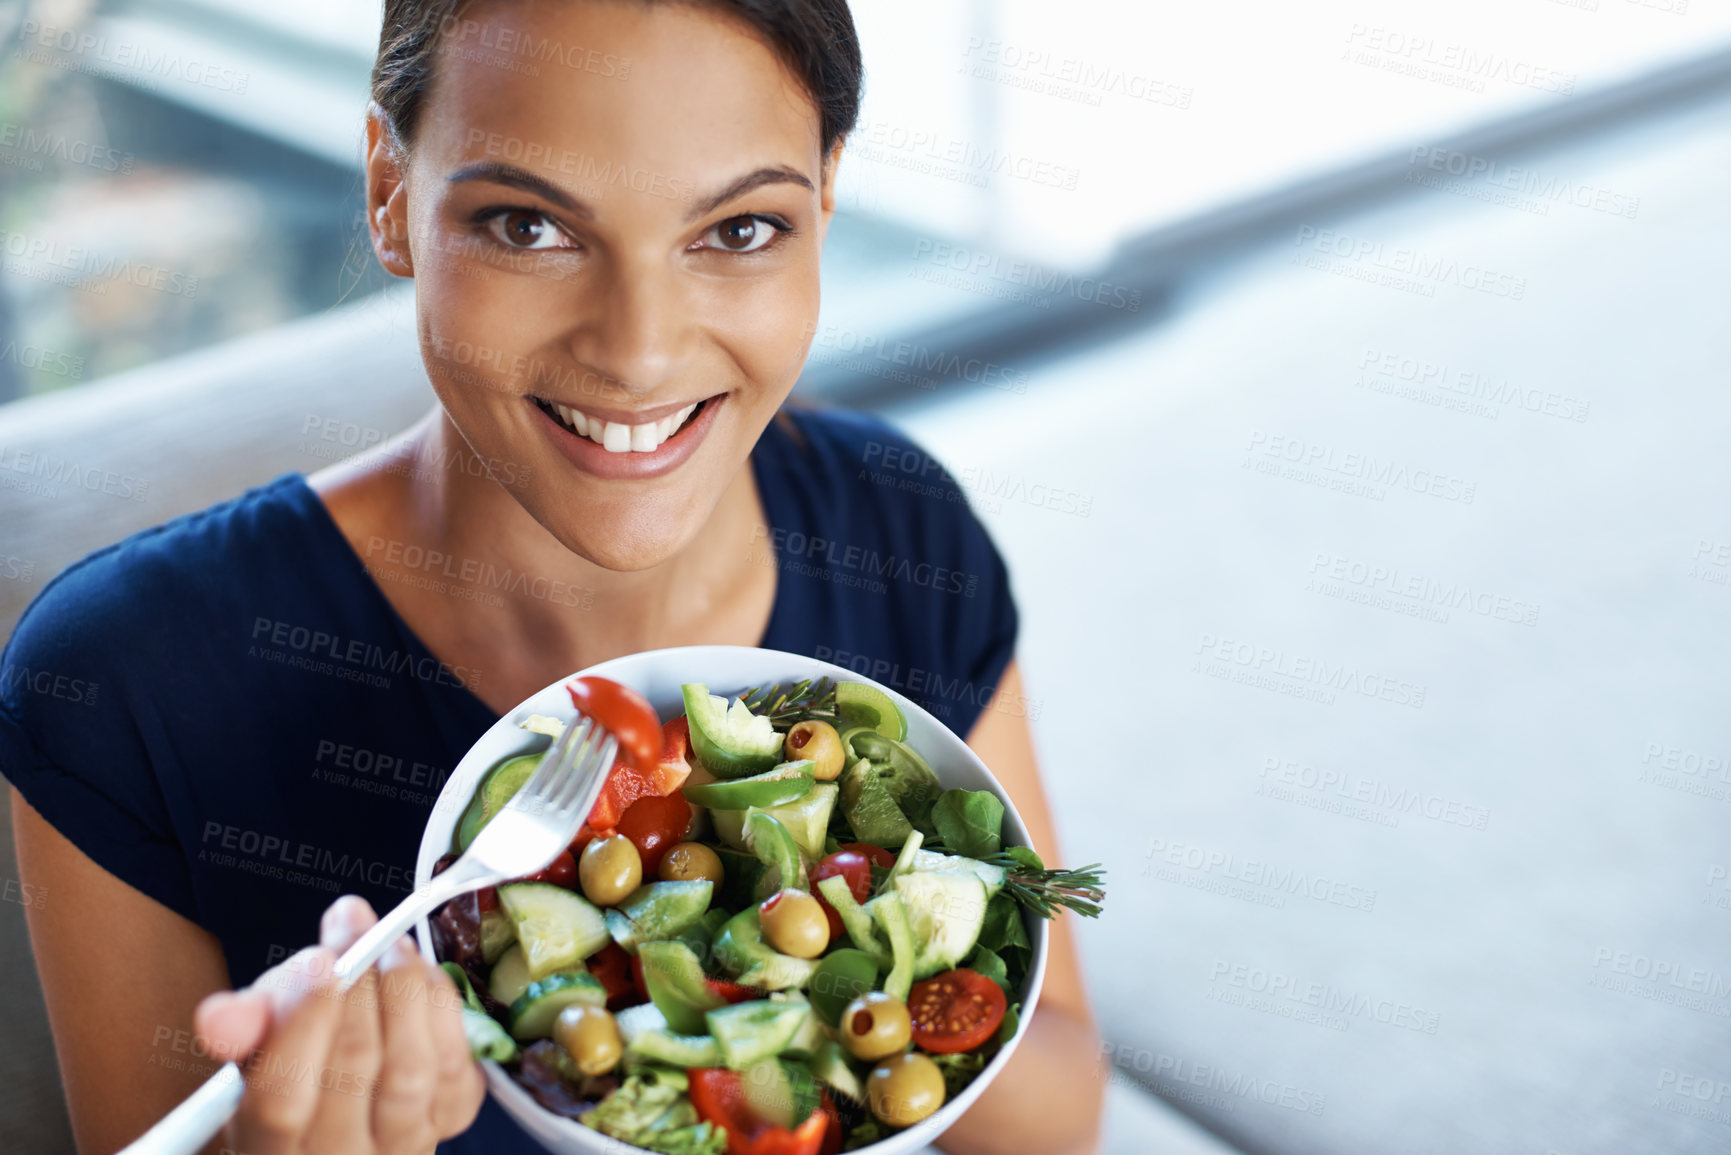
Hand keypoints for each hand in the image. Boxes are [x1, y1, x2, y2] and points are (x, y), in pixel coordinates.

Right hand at [191, 895, 486, 1153]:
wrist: (345, 1116)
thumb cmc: (292, 1073)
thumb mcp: (252, 1050)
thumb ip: (239, 1027)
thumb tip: (219, 1013)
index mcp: (269, 1150)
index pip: (280, 1097)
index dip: (302, 1022)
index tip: (316, 958)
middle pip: (352, 1068)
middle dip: (356, 984)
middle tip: (350, 925)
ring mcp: (399, 1146)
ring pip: (410, 1066)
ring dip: (402, 988)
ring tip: (387, 942)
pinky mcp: (447, 1123)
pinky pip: (455, 1065)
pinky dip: (441, 1009)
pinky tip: (421, 975)